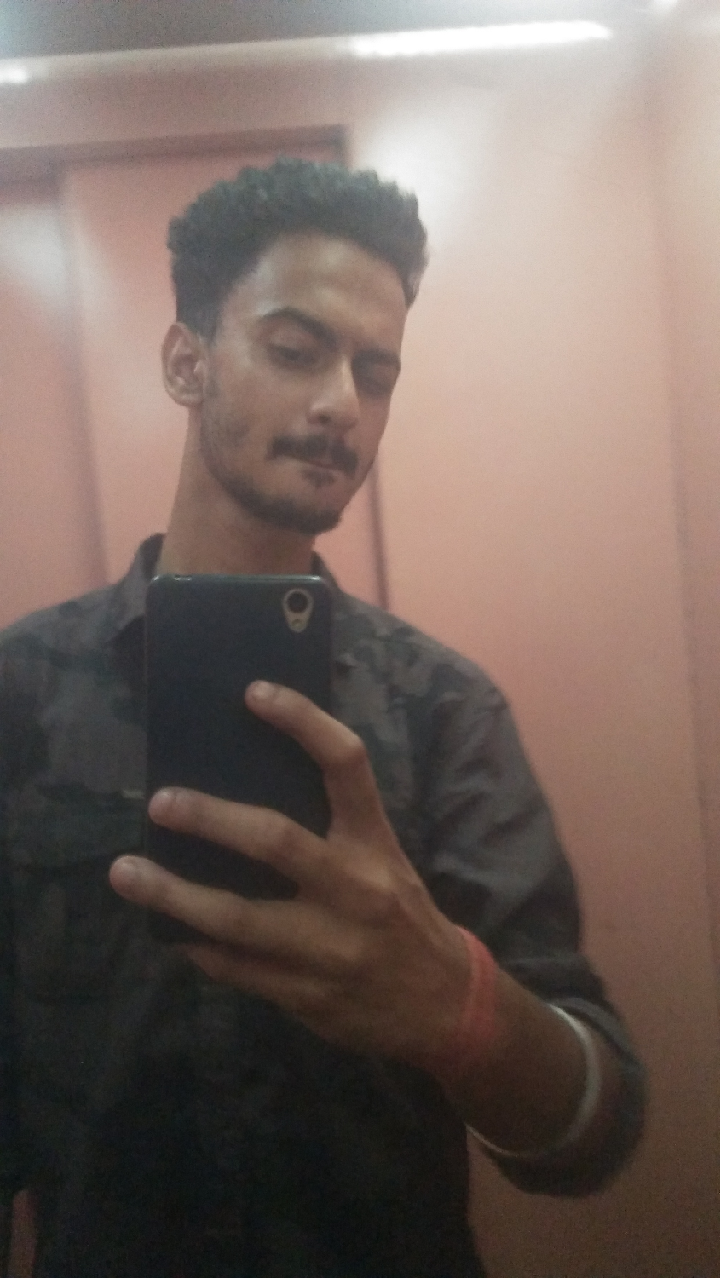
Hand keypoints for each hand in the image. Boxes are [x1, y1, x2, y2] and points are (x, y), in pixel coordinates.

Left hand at [110, 681, 469, 1063]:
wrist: (443, 1005)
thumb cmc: (401, 914)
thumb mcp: (384, 860)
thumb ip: (332, 829)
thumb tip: (246, 784)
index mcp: (375, 844)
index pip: (346, 765)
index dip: (302, 721)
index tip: (253, 692)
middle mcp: (355, 889)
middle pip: (275, 842)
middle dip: (209, 819)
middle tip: (160, 803)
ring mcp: (329, 947)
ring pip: (238, 918)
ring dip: (173, 896)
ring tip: (125, 873)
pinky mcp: (307, 995)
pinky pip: (237, 969)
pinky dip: (198, 947)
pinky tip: (170, 931)